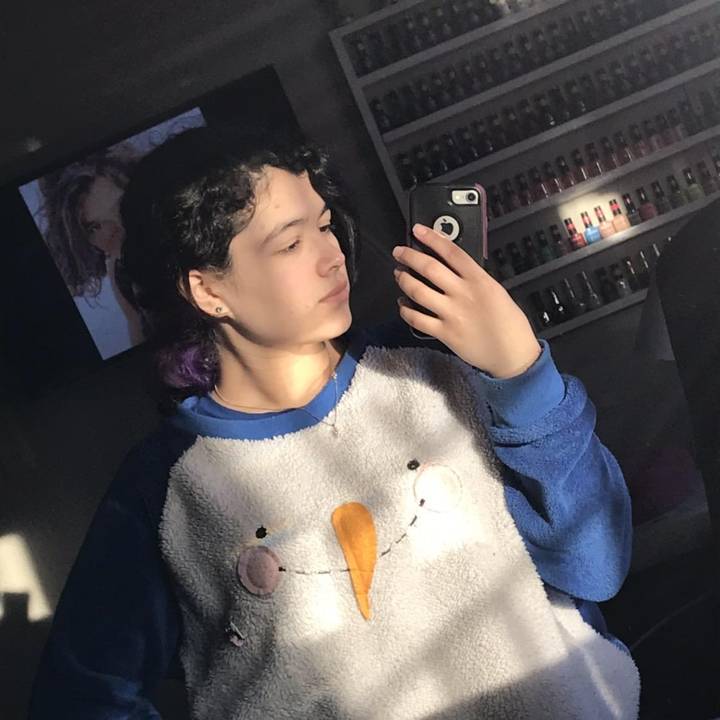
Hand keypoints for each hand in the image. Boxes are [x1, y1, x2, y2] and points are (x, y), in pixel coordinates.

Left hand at [392, 223, 541, 378]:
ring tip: (399, 275)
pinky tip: (403, 304)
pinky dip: (405, 310)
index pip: (451, 252)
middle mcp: (463, 294)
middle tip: (399, 252)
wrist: (513, 354)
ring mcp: (452, 314)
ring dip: (404, 280)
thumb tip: (453, 269)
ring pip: (418, 291)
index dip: (431, 238)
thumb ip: (475, 279)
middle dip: (409, 257)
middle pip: (429, 268)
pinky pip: (417, 319)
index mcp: (479, 280)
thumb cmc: (509, 324)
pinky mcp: (445, 333)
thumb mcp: (497, 291)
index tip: (418, 230)